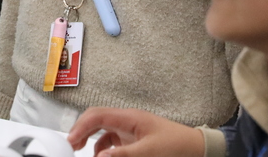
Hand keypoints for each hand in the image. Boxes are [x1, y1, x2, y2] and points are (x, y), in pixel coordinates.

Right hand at [67, 107, 203, 156]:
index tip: (70, 141)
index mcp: (130, 118)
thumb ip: (122, 154)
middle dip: (82, 130)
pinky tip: (100, 155)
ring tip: (80, 150)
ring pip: (103, 129)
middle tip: (71, 145)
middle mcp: (128, 120)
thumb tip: (98, 156)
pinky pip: (112, 139)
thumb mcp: (148, 153)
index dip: (81, 126)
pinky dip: (103, 147)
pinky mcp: (135, 138)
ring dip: (90, 138)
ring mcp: (131, 129)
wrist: (197, 148)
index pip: (97, 115)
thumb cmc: (176, 147)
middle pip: (97, 119)